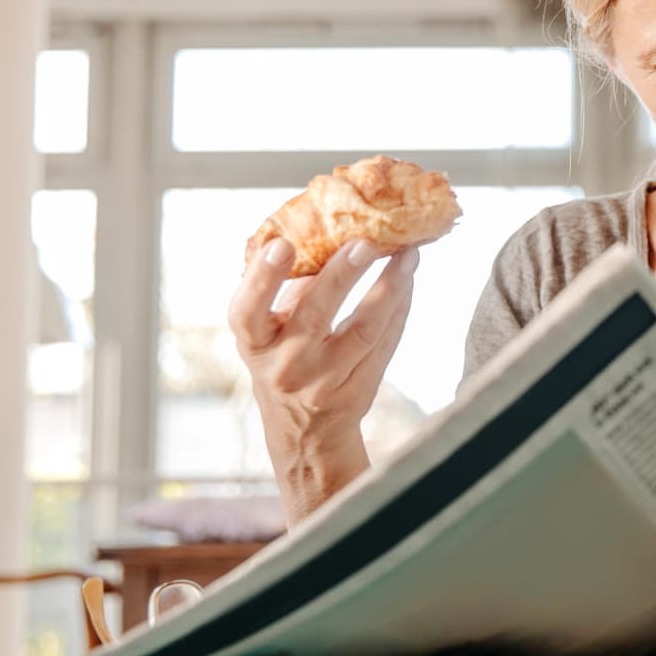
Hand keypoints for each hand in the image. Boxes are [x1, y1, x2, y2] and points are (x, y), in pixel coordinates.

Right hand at [227, 238, 418, 521]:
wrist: (305, 429)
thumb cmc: (284, 355)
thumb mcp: (272, 328)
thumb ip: (293, 285)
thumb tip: (330, 226)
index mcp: (255, 343)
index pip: (247, 312)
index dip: (262, 278)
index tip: (281, 244)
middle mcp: (285, 365)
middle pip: (315, 316)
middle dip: (341, 276)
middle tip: (366, 242)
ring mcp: (323, 382)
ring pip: (364, 330)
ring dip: (389, 287)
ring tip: (408, 254)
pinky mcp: (358, 389)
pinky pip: (385, 342)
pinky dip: (400, 307)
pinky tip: (409, 279)